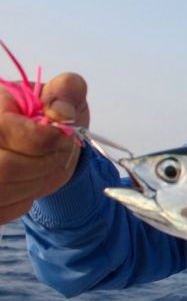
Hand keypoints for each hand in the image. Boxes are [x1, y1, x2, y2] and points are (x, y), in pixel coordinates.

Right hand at [0, 73, 88, 222]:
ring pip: (1, 191)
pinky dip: (23, 200)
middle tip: (57, 153)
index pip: (5, 130)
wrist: (45, 143)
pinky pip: (0, 210)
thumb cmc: (53, 114)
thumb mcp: (67, 93)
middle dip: (41, 165)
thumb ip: (67, 90)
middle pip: (3, 168)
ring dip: (35, 184)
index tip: (61, 135)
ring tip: (45, 166)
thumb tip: (60, 112)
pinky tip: (30, 182)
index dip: (39, 139)